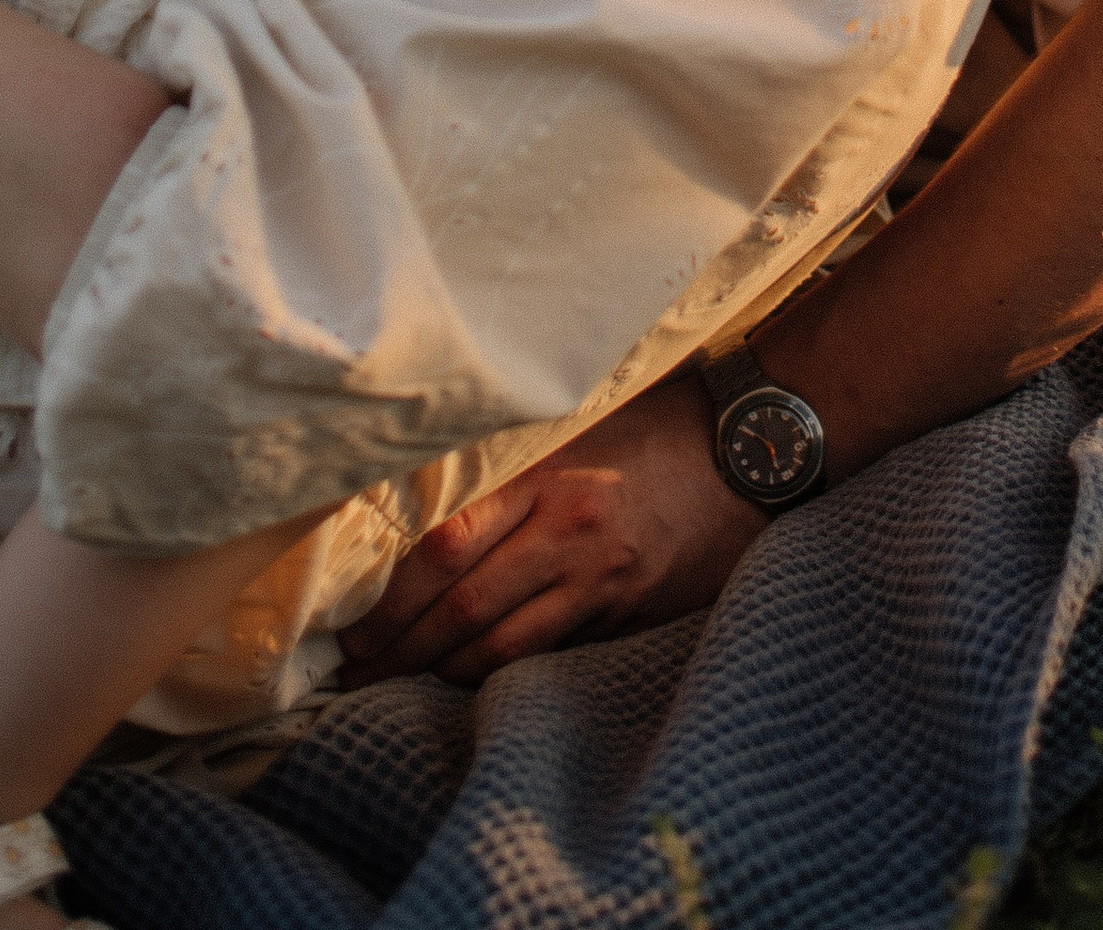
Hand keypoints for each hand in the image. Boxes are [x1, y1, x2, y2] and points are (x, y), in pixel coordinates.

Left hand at [335, 376, 764, 686]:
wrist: (750, 450)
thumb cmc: (657, 422)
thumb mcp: (578, 423)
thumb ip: (511, 460)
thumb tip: (426, 493)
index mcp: (546, 476)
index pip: (445, 546)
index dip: (390, 595)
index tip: (351, 620)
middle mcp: (567, 533)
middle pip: (462, 608)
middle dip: (399, 649)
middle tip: (353, 670)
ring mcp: (599, 580)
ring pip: (500, 647)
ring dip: (441, 670)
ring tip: (397, 679)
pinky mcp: (627, 611)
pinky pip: (549, 652)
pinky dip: (500, 668)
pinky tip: (469, 672)